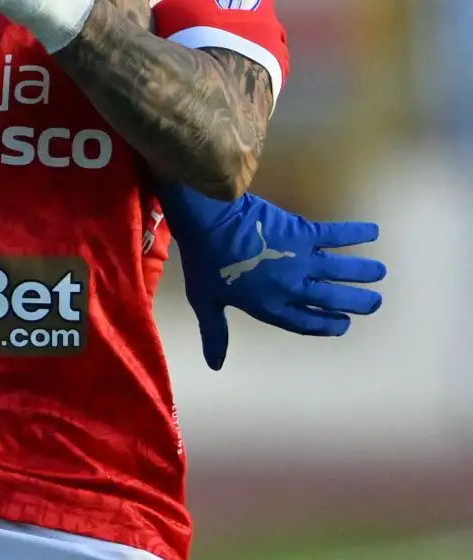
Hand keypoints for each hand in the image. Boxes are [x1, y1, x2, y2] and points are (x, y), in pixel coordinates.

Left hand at [159, 183, 385, 370]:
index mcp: (270, 306)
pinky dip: (356, 232)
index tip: (344, 324)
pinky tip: (373, 230)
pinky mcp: (303, 233)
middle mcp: (292, 287)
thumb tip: (214, 365)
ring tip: (380, 272)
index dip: (328, 325)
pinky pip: (336, 235)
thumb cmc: (205, 260)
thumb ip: (216, 333)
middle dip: (357, 303)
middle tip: (375, 302)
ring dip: (363, 272)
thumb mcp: (206, 301)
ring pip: (341, 270)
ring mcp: (301, 260)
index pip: (307, 322)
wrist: (208, 220)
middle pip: (332, 299)